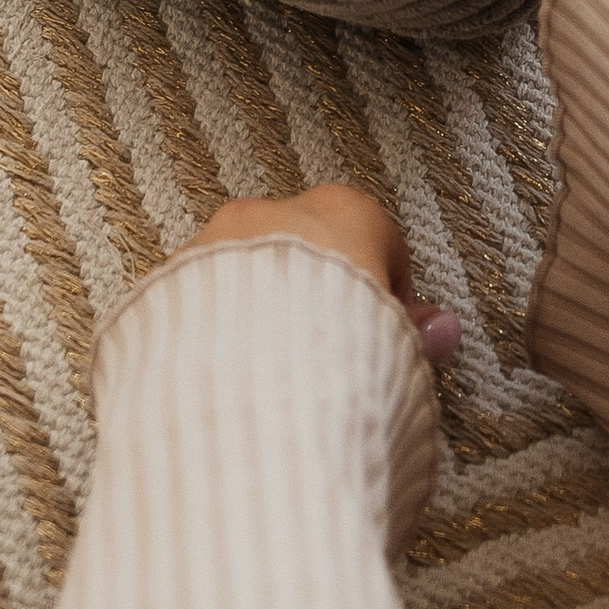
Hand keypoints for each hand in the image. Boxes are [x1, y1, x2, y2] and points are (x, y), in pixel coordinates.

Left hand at [172, 181, 460, 366]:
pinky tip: (228, 378)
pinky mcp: (165, 284)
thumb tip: (443, 330)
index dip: (386, 292)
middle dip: (316, 294)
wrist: (242, 396)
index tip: (386, 335)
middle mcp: (273, 213)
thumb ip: (417, 335)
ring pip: (247, 268)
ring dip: (261, 309)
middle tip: (327, 355)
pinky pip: (197, 299)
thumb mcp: (397, 354)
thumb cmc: (336, 363)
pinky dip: (214, 329)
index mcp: (342, 212)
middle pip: (307, 247)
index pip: (378, 237)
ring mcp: (213, 242)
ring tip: (271, 373)